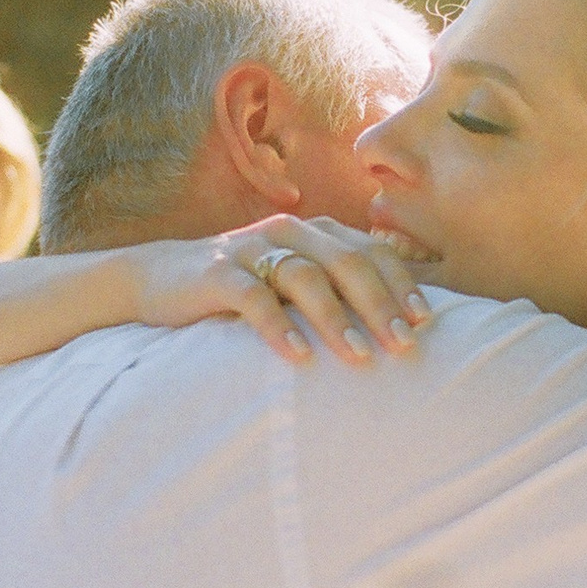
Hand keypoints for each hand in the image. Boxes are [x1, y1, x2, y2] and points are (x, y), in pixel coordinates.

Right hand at [128, 214, 431, 365]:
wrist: (160, 277)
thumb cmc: (245, 286)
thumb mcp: (295, 278)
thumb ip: (339, 285)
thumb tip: (401, 318)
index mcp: (316, 232)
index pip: (371, 252)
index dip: (402, 284)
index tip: (426, 322)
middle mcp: (289, 232)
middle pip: (347, 262)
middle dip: (380, 304)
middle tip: (404, 344)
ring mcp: (251, 248)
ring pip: (304, 278)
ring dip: (335, 318)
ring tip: (359, 355)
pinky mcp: (216, 273)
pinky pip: (252, 297)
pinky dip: (277, 326)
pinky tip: (298, 356)